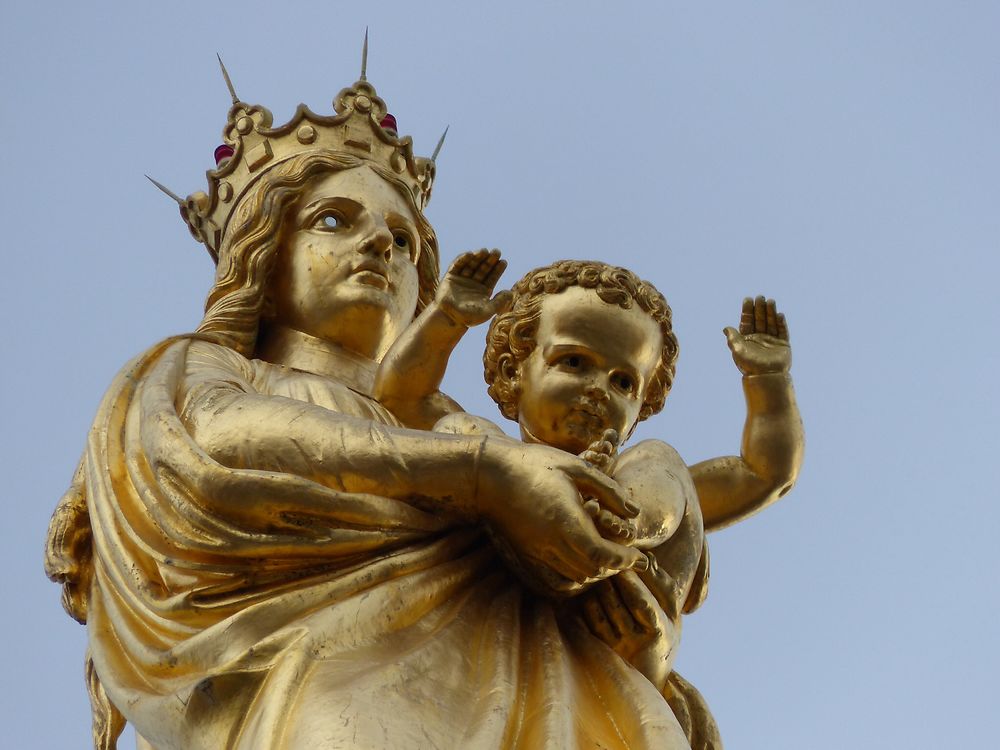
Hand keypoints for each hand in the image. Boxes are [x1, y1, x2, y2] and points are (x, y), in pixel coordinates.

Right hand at [436, 249, 512, 326]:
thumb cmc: (468, 317)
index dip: (498, 269)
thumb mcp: (487, 311)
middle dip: (490, 260)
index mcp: (483, 291)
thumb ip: (499, 302)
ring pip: (472, 265)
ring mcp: (462, 279)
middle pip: (483, 268)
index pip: (492, 276)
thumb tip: (510, 292)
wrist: (447, 318)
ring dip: (478, 257)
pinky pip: (457, 265)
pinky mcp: (451, 277)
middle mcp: (473, 283)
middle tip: (496, 252)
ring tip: (484, 251)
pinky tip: (470, 254)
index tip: (503, 261)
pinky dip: (463, 259)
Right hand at [477, 438, 647, 594]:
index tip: (641, 555)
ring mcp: (537, 552)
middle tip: (630, 557)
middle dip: (616, 567)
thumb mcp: (576, 467)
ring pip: (575, 577)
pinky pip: (555, 579)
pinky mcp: (527, 555)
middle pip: (592, 571)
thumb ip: (608, 490)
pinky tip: (583, 563)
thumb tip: (634, 511)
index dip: (626, 559)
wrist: (487, 476)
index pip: (604, 555)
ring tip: (610, 558)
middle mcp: (551, 543)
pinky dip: (575, 577)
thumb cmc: (533, 464)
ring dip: (597, 572)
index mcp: (566, 521)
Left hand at [580, 570, 676, 688]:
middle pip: (620, 606)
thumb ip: (665, 589)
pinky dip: (588, 602)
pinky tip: (588, 589)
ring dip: (598, 588)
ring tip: (596, 569)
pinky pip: (591, 622)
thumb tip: (649, 559)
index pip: (644, 603)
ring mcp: (618, 647)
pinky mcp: (601, 649)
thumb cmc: (663, 637)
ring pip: (603, 612)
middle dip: (613, 581)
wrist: (649, 679)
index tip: (625, 561)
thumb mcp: (672, 617)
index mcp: (661, 630)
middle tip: (606, 558)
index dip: (633, 582)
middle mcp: (639, 641)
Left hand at [724, 295, 790, 374]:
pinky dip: (781, 323)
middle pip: (759, 319)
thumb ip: (732, 338)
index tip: (748, 299)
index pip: (747, 321)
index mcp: (747, 339)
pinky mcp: (783, 345)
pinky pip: (783, 331)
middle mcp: (759, 338)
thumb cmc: (750, 364)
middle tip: (760, 297)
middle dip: (759, 308)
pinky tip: (779, 314)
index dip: (747, 310)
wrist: (766, 376)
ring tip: (770, 301)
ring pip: (771, 322)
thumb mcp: (737, 350)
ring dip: (770, 312)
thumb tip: (725, 328)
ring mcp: (771, 341)